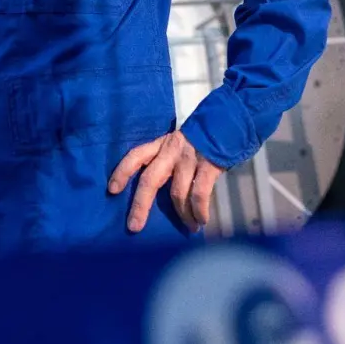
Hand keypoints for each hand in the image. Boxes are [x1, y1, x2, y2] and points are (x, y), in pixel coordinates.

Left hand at [108, 130, 223, 233]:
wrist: (233, 116)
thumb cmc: (206, 134)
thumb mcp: (181, 141)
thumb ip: (171, 159)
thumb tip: (164, 190)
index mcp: (162, 144)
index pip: (136, 155)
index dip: (122, 172)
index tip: (112, 190)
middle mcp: (172, 150)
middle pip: (150, 179)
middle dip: (140, 205)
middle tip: (134, 227)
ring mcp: (190, 157)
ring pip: (177, 193)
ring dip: (182, 215)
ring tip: (190, 227)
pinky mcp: (209, 164)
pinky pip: (199, 194)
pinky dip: (199, 211)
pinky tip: (201, 220)